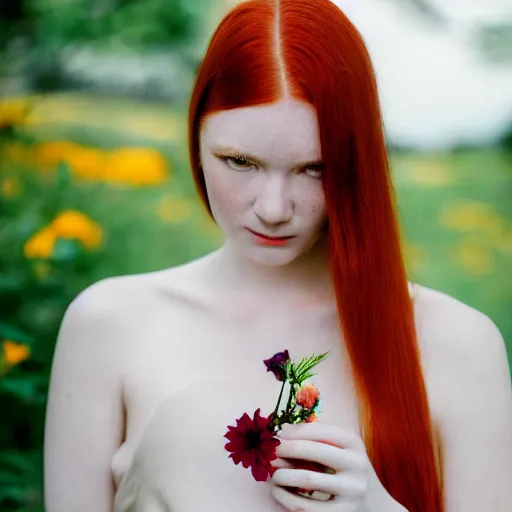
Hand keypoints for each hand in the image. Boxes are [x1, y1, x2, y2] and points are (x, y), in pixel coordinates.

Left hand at [269, 422, 387, 510]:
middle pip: (312, 451)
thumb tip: (283, 430)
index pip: (318, 430)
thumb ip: (317, 436)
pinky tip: (278, 492)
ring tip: (272, 473)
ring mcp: (351, 491)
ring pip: (306, 479)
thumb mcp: (341, 447)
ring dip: (282, 474)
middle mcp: (356, 464)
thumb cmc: (348, 468)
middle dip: (285, 449)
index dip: (294, 432)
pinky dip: (286, 498)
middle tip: (271, 453)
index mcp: (354, 442)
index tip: (278, 435)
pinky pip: (306, 506)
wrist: (375, 505)